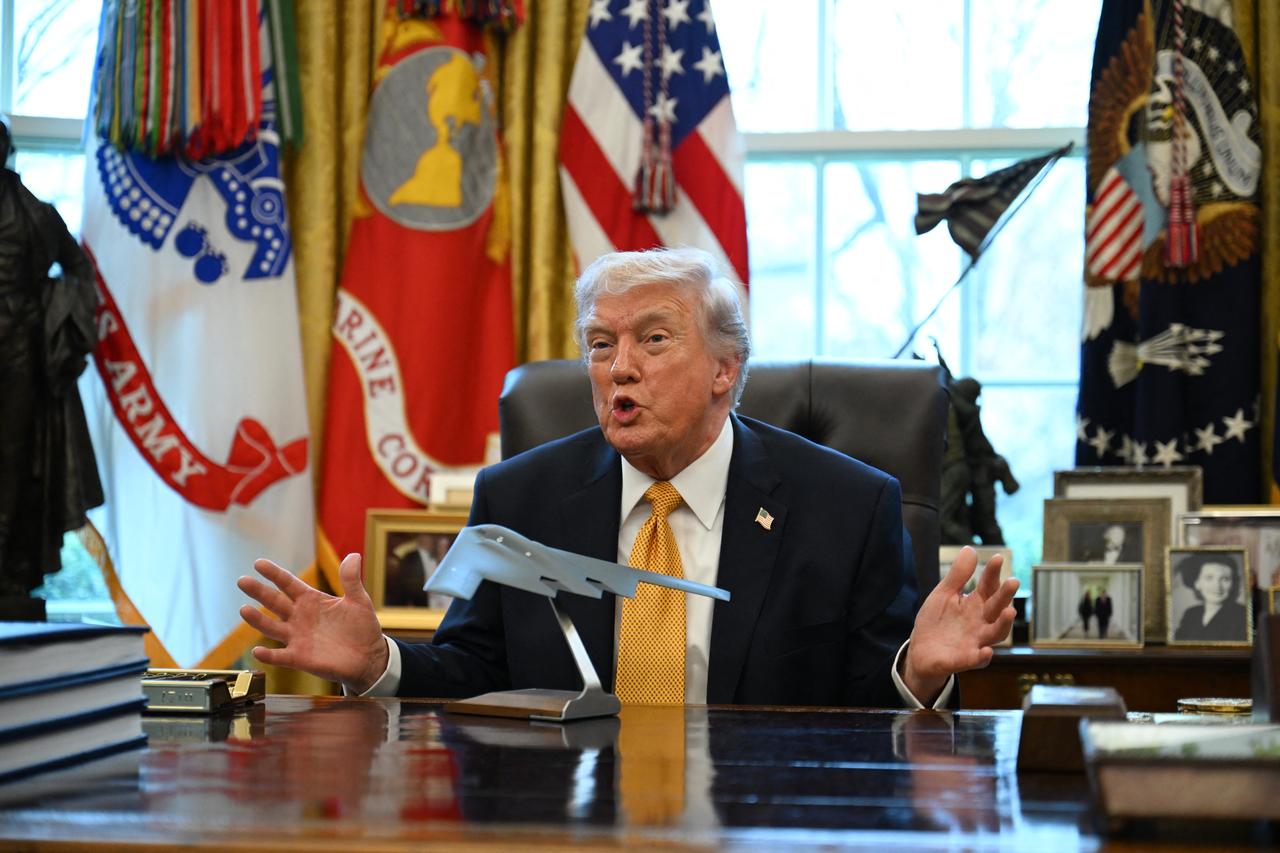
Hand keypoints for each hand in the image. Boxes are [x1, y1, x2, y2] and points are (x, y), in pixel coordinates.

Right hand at [237, 553, 388, 693]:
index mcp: (311, 600)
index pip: (288, 583)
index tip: (259, 563)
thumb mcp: (359, 601)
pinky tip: (258, 652)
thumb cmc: (362, 627)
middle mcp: (299, 617)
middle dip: (259, 591)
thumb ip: (351, 580)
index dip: (274, 574)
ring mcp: (297, 638)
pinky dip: (269, 655)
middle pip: (274, 602)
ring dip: (257, 620)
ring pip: (271, 628)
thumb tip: (354, 556)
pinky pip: (280, 656)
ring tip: (244, 610)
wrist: (369, 657)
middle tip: (242, 581)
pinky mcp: (299, 658)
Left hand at [902, 547, 1018, 704]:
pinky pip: (976, 659)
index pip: (988, 587)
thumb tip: (971, 549)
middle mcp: (980, 623)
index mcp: (975, 605)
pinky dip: (982, 657)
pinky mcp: (964, 660)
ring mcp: (974, 642)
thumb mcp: (944, 595)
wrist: (921, 651)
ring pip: (995, 634)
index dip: (993, 573)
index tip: (997, 558)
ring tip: (1010, 611)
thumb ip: (958, 575)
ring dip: (1003, 624)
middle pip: (996, 609)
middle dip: (1005, 596)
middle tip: (1013, 581)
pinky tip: (987, 651)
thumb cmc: (937, 621)